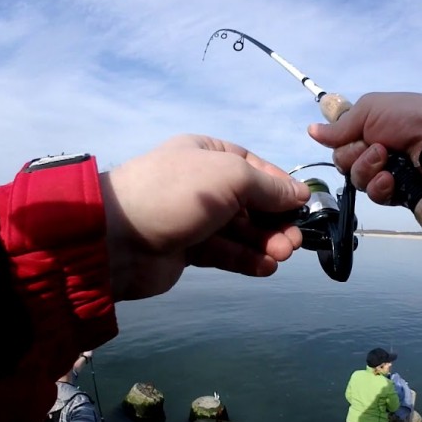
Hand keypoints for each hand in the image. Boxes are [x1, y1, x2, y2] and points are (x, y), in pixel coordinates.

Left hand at [101, 134, 310, 300]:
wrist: (118, 238)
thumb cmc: (177, 194)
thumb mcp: (230, 177)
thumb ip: (269, 187)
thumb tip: (300, 194)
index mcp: (209, 154)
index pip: (256, 169)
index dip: (282, 188)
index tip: (303, 208)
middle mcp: (203, 183)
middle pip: (252, 203)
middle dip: (275, 221)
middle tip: (293, 242)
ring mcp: (195, 217)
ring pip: (241, 230)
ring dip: (265, 242)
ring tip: (281, 256)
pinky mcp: (189, 249)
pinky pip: (225, 252)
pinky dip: (246, 259)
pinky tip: (265, 267)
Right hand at [307, 92, 421, 204]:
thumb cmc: (407, 117)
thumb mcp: (369, 110)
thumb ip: (339, 126)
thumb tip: (311, 130)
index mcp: (366, 131)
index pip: (339, 145)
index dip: (342, 143)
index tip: (354, 136)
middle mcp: (372, 152)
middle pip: (343, 164)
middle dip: (356, 156)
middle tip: (379, 146)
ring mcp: (384, 173)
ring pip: (356, 181)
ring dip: (369, 169)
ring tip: (388, 159)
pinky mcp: (395, 192)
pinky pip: (374, 195)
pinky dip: (380, 186)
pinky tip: (391, 178)